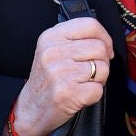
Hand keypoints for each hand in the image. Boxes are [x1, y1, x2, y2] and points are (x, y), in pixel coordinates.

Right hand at [14, 17, 113, 135]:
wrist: (29, 111)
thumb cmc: (46, 81)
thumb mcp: (51, 51)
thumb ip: (74, 40)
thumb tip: (106, 41)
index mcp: (50, 37)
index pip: (90, 24)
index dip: (104, 37)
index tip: (105, 48)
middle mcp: (53, 52)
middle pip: (100, 48)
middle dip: (102, 61)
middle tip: (90, 72)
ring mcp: (60, 72)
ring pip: (103, 68)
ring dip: (99, 79)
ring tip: (82, 83)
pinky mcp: (69, 93)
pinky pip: (99, 89)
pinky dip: (94, 94)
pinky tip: (80, 94)